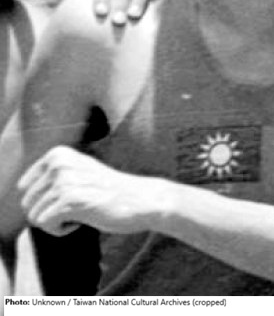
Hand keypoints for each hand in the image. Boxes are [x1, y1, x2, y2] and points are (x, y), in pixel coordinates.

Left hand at [18, 146, 156, 235]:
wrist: (140, 199)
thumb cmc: (109, 190)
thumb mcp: (79, 171)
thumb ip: (53, 175)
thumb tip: (24, 195)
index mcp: (58, 154)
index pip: (24, 187)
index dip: (44, 200)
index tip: (70, 197)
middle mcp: (58, 163)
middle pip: (28, 202)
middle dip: (48, 212)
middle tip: (76, 208)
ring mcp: (64, 181)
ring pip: (35, 216)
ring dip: (57, 222)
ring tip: (82, 213)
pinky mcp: (70, 201)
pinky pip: (45, 225)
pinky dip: (61, 230)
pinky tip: (82, 221)